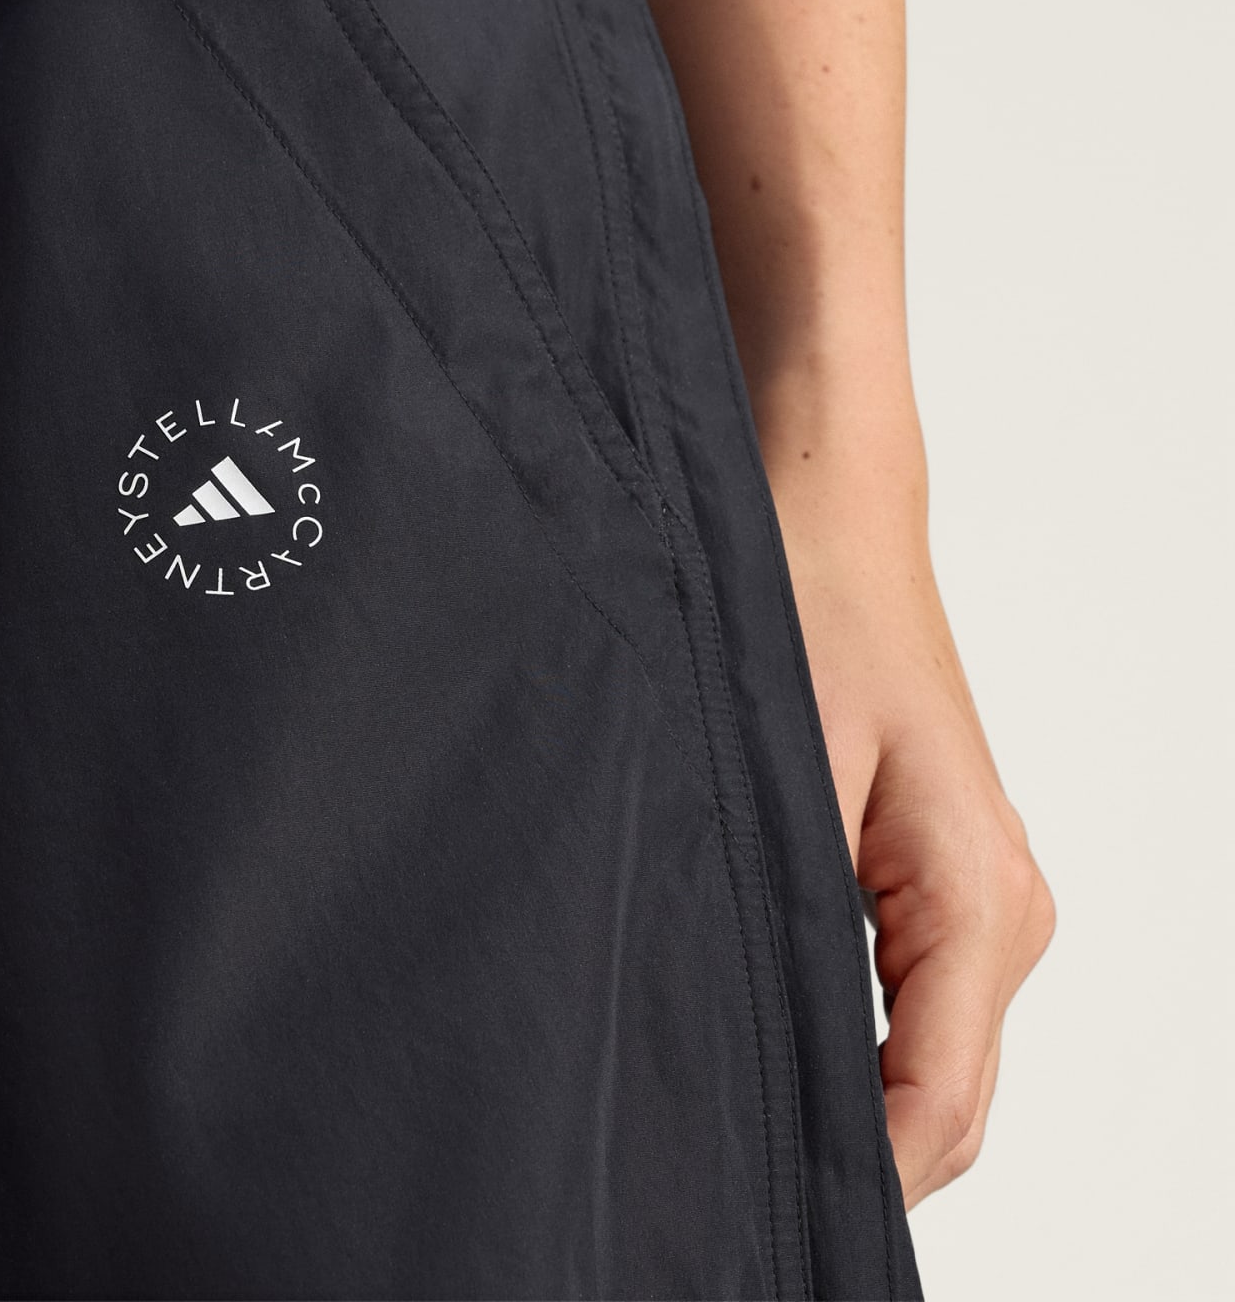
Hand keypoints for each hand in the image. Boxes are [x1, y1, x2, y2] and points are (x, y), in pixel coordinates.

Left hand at [769, 447, 1054, 1207]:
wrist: (820, 508)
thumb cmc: (803, 606)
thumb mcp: (786, 768)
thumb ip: (791, 915)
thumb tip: (767, 1045)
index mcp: (975, 900)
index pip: (938, 1108)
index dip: (863, 1184)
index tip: (766, 1218)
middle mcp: (1000, 912)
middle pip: (946, 1107)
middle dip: (857, 1162)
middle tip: (726, 1194)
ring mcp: (975, 896)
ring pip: (932, 1060)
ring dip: (856, 1109)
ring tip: (740, 1136)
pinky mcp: (933, 871)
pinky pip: (911, 1002)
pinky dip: (860, 1051)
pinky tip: (779, 1053)